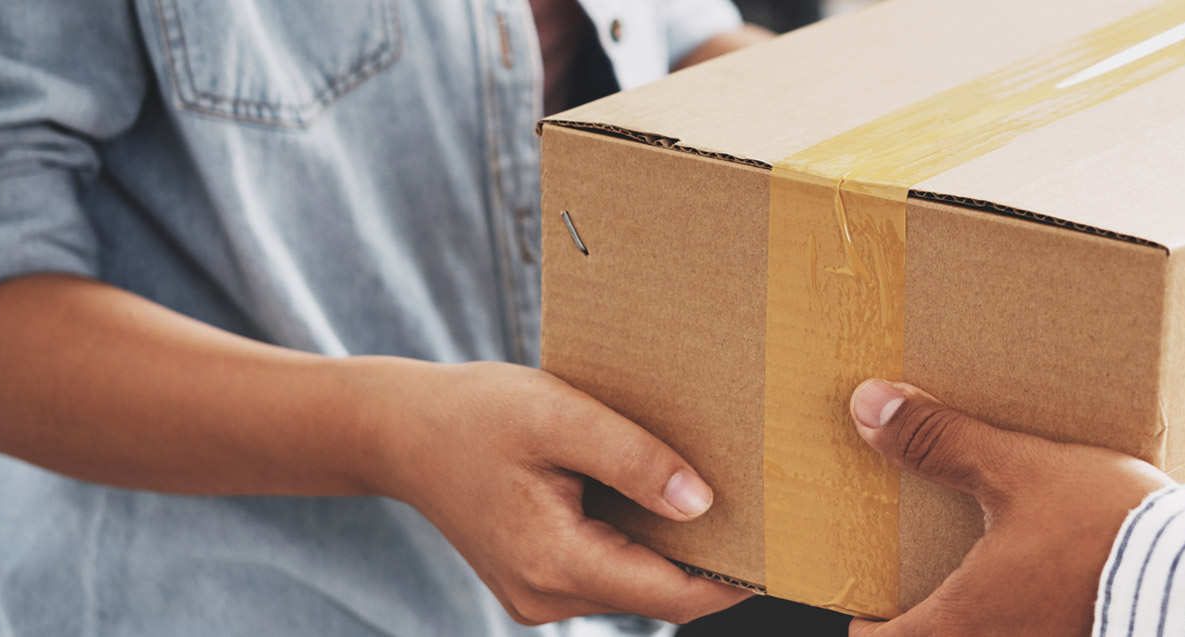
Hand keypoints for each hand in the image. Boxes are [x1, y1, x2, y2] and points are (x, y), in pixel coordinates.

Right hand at [360, 358, 749, 624]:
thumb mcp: (559, 415)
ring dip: (674, 549)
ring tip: (717, 496)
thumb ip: (634, 459)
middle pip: (658, 594)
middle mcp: (548, 596)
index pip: (671, 595)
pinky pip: (609, 571)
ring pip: (635, 584)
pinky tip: (655, 497)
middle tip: (767, 516)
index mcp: (555, 562)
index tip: (784, 552)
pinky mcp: (539, 580)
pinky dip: (638, 542)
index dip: (734, 581)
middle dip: (710, 560)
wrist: (399, 431)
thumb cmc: (476, 413)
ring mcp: (540, 595)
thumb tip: (702, 504)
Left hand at [843, 380, 1173, 636]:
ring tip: (992, 574)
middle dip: (926, 621)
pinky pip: (1037, 635)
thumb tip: (870, 407)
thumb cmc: (1106, 532)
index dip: (867, 626)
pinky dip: (1028, 617)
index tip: (869, 601)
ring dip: (980, 618)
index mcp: (962, 624)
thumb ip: (939, 441)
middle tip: (927, 581)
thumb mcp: (1017, 469)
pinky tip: (1053, 580)